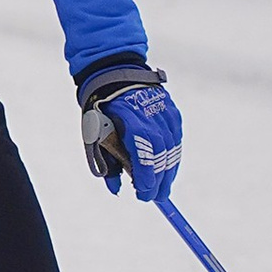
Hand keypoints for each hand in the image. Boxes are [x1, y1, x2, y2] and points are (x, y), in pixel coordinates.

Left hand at [80, 62, 180, 203]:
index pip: (145, 157)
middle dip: (159, 181)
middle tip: (156, 197)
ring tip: (163, 187)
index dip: (146, 180)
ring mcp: (164, 112)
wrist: (114, 74)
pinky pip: (176, 138)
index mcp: (131, 122)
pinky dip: (173, 155)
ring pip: (172, 148)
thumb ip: (107, 163)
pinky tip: (168, 167)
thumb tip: (117, 190)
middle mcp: (152, 117)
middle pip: (162, 156)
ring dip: (169, 171)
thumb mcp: (95, 135)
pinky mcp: (172, 111)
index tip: (143, 196)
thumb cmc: (101, 109)